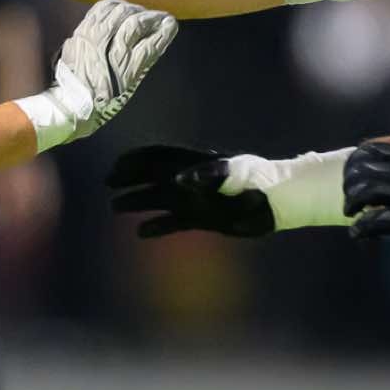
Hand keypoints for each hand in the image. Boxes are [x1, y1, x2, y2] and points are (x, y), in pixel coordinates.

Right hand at [18, 0, 178, 151]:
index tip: (129, 7)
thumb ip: (83, 39)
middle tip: (149, 14)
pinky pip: (150, 46)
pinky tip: (171, 27)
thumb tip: (92, 30)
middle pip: (123, 12)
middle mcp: (100, 36)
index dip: (121, 5)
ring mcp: (116, 51)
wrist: (74, 105)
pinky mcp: (131, 67)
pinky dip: (163, 35)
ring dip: (152, 19)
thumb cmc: (69, 83)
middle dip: (138, 10)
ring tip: (163, 18)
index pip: (105, 7)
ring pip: (137, 25)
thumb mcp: (70, 53)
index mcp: (85, 32)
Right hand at [107, 145, 274, 238]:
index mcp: (197, 163)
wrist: (281, 201)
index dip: (137, 159)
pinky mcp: (205, 218)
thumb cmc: (260, 181)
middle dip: (130, 179)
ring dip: (138, 201)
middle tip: (107, 185)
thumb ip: (208, 174)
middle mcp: (193, 180)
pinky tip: (141, 232)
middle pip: (154, 177)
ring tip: (115, 207)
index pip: (160, 157)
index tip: (115, 166)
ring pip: (161, 199)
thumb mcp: (236, 174)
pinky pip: (176, 222)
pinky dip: (159, 226)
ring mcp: (197, 199)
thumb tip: (178, 180)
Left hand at [343, 141, 389, 251]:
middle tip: (350, 197)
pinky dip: (361, 228)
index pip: (370, 152)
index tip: (352, 174)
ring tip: (351, 213)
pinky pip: (375, 220)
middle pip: (360, 172)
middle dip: (350, 185)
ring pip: (363, 193)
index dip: (355, 164)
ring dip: (352, 204)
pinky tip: (358, 233)